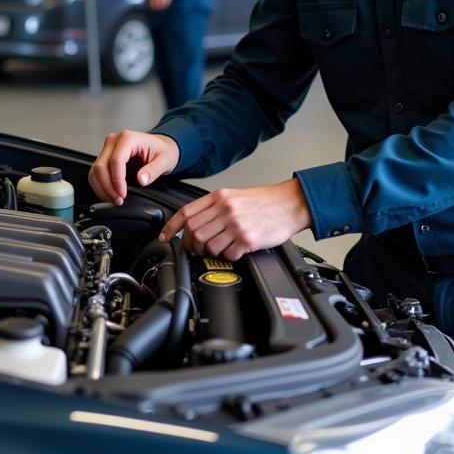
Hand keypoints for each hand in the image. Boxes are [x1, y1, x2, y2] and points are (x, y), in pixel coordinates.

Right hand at [88, 130, 179, 205]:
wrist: (161, 147)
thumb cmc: (163, 151)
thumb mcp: (165, 161)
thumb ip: (153, 170)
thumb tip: (141, 180)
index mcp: (128, 138)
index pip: (116, 160)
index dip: (117, 180)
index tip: (122, 194)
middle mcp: (114, 141)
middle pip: (101, 166)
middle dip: (108, 187)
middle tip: (119, 200)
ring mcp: (108, 148)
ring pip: (95, 171)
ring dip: (102, 188)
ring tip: (115, 199)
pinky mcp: (105, 157)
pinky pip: (96, 173)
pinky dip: (100, 186)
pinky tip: (110, 194)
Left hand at [158, 178, 311, 261]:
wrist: (289, 203)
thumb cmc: (264, 201)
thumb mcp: (235, 196)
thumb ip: (214, 207)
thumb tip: (194, 223)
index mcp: (219, 197)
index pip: (186, 212)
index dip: (171, 227)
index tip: (163, 237)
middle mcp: (225, 209)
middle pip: (193, 232)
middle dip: (191, 246)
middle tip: (197, 250)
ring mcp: (236, 224)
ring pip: (207, 246)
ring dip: (210, 253)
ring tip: (219, 250)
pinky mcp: (247, 239)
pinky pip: (228, 255)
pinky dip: (228, 257)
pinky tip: (234, 252)